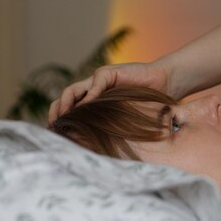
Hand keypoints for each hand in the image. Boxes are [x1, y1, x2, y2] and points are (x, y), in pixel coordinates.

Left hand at [48, 61, 169, 124]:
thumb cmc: (146, 105)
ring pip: (72, 90)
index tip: (57, 135)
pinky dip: (90, 95)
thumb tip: (92, 147)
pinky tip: (87, 106)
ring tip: (66, 116)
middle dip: (56, 112)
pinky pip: (95, 83)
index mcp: (92, 102)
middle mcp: (91, 90)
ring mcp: (98, 81)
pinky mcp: (109, 73)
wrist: (164, 84)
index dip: (59, 120)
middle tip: (56, 126)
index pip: (67, 108)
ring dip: (66, 104)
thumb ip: (108, 126)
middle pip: (64, 99)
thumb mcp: (123, 120)